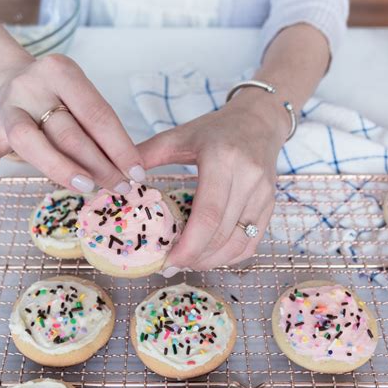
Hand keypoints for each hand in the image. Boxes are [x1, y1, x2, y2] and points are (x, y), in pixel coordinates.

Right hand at [0, 54, 145, 205]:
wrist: (8, 78)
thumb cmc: (58, 95)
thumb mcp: (80, 95)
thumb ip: (99, 127)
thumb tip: (128, 171)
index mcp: (61, 72)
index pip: (97, 114)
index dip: (120, 148)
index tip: (138, 173)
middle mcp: (31, 87)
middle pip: (68, 132)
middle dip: (100, 165)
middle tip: (121, 187)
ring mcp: (7, 110)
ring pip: (30, 143)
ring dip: (61, 169)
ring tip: (87, 188)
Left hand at [137, 90, 287, 272]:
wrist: (259, 121)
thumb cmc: (215, 129)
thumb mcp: (179, 136)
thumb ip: (146, 154)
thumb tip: (117, 179)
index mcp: (222, 159)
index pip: (208, 214)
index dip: (188, 245)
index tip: (167, 262)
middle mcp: (248, 178)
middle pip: (222, 233)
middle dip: (194, 258)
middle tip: (170, 266)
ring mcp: (263, 194)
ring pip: (239, 243)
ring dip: (212, 261)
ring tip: (187, 263)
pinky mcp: (270, 205)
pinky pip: (252, 241)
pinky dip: (230, 256)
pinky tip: (210, 257)